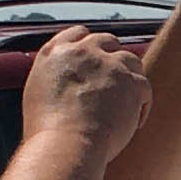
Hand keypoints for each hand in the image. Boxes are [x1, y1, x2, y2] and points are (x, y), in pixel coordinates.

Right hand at [21, 25, 154, 161]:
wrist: (66, 145)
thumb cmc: (46, 132)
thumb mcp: (37, 94)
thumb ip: (54, 79)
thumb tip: (64, 84)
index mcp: (55, 53)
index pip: (77, 34)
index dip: (88, 45)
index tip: (93, 58)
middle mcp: (83, 52)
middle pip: (107, 42)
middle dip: (111, 57)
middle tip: (113, 79)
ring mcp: (110, 65)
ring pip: (130, 60)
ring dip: (130, 76)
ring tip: (127, 99)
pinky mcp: (132, 83)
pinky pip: (144, 85)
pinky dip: (141, 103)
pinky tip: (134, 120)